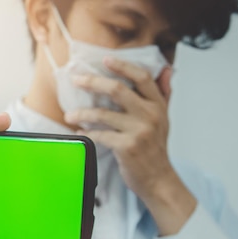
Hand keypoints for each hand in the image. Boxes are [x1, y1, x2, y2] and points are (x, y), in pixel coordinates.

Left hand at [63, 58, 195, 235]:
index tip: (105, 59)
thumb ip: (164, 93)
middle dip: (92, 82)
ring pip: (103, 114)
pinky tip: (79, 131)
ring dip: (82, 113)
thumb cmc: (156, 148)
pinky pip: (100, 135)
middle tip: (76, 80)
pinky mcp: (126, 147)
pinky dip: (87, 133)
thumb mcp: (164, 118)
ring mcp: (138, 131)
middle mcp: (150, 115)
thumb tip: (167, 70)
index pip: (142, 77)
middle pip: (117, 89)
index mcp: (158, 105)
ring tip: (70, 114)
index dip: (123, 65)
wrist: (158, 178)